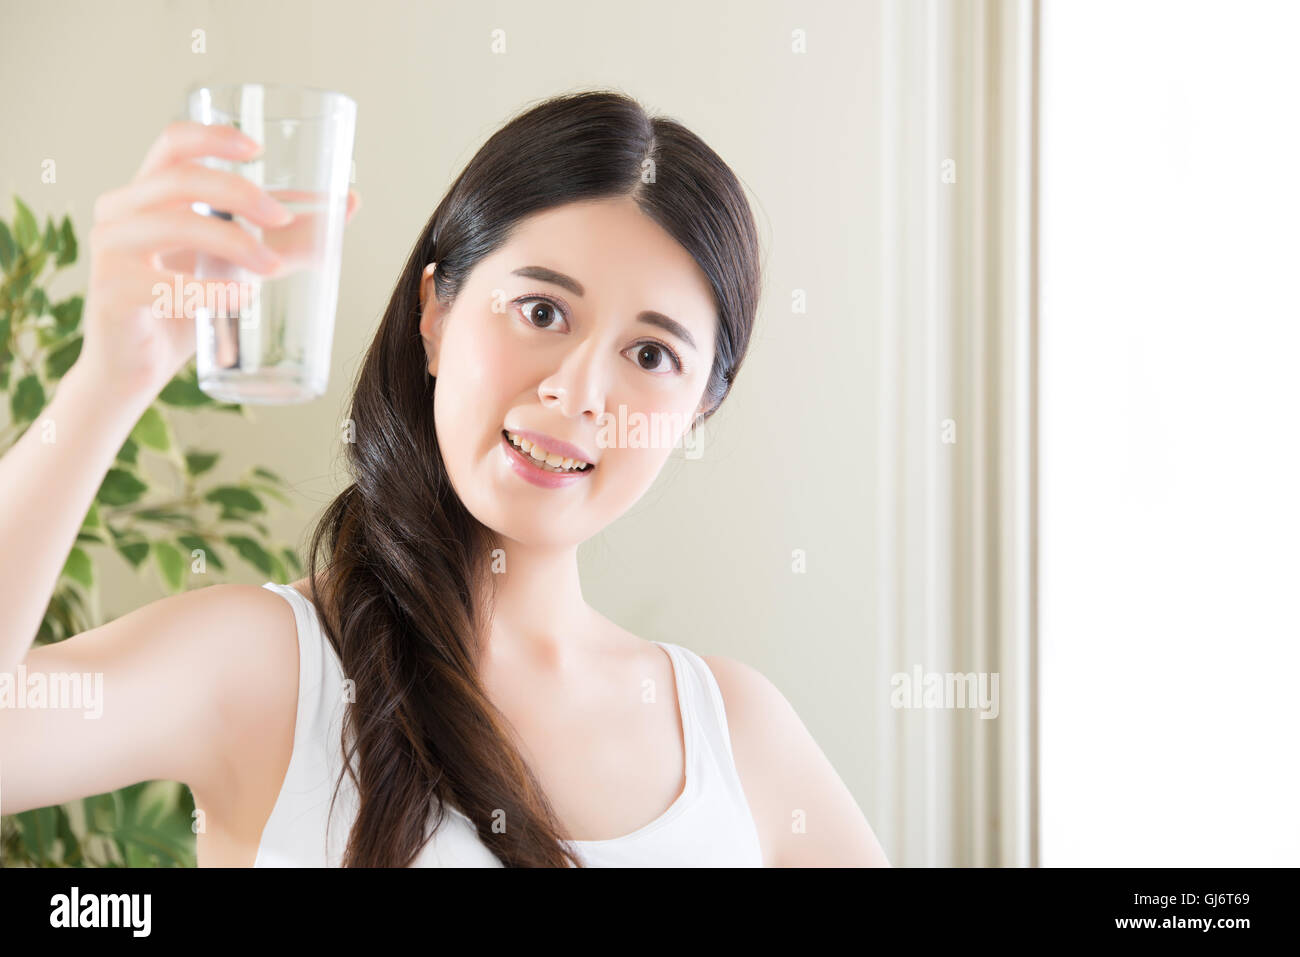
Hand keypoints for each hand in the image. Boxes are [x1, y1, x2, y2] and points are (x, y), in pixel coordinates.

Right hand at [71, 120, 360, 405]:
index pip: (172, 143)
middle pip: (181, 180)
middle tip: (283, 219)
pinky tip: (241, 297)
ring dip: (234, 242)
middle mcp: (120, 211)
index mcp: (146, 193)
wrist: (135, 368)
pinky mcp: (112, 294)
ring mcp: (110, 250)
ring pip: (175, 226)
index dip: (213, 136)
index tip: (259, 150)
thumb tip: (349, 203)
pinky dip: (209, 291)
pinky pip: (163, 285)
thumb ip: (287, 237)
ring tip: (274, 268)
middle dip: (241, 194)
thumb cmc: (183, 308)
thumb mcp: (238, 265)